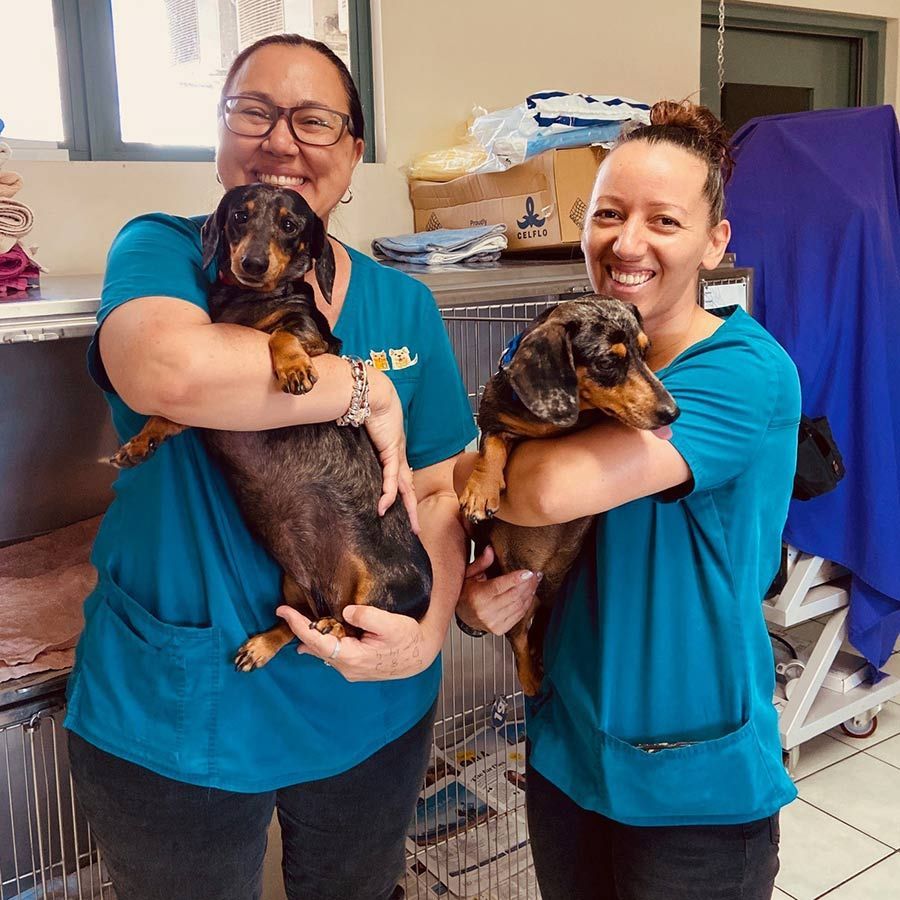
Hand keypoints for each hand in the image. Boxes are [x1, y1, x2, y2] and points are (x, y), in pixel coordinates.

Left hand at [276, 604, 437, 681]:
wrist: (421, 656)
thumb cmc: (408, 639)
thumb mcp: (392, 624)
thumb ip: (367, 616)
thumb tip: (346, 611)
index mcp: (353, 657)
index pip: (317, 641)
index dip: (299, 625)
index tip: (284, 610)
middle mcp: (348, 667)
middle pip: (316, 648)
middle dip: (300, 630)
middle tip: (285, 611)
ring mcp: (351, 670)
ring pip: (323, 653)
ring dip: (310, 637)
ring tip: (295, 622)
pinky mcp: (355, 667)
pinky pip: (332, 655)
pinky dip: (321, 644)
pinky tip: (313, 640)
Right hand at [365, 368, 418, 531]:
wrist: (370, 390)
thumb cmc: (365, 405)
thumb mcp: (360, 430)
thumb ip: (356, 442)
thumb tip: (338, 446)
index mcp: (393, 450)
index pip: (400, 477)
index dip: (403, 494)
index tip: (404, 509)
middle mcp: (398, 454)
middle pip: (408, 487)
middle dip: (413, 508)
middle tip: (416, 528)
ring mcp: (397, 454)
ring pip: (406, 487)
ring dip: (409, 508)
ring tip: (412, 526)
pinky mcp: (391, 451)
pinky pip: (391, 478)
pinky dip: (388, 494)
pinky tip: (383, 508)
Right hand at [456, 545, 540, 634]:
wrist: (463, 616)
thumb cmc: (466, 593)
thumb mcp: (469, 575)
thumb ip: (481, 563)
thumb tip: (490, 550)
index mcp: (477, 596)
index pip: (499, 586)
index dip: (515, 579)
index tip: (528, 572)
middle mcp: (485, 610)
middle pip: (513, 595)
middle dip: (527, 584)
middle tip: (535, 574)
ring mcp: (493, 622)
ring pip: (518, 606)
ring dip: (529, 593)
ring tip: (535, 582)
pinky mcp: (500, 629)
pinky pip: (519, 615)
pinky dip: (527, 604)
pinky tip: (529, 595)